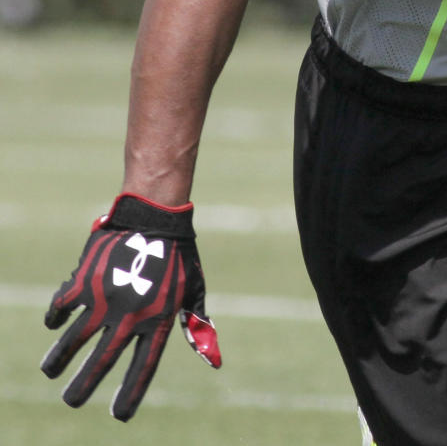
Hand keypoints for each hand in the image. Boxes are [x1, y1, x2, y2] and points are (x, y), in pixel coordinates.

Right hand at [41, 193, 220, 420]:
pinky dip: (55, 318)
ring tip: (51, 371)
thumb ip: (196, 326)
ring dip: (59, 359)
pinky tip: (54, 324)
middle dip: (83, 386)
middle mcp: (130, 315)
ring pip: (73, 340)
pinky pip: (62, 307)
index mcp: (157, 320)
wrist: (155, 214)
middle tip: (71, 401)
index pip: (143, 368)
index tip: (119, 415)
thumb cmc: (178, 254)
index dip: (130, 393)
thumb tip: (213, 361)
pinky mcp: (85, 281)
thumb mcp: (192, 290)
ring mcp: (105, 299)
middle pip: (102, 362)